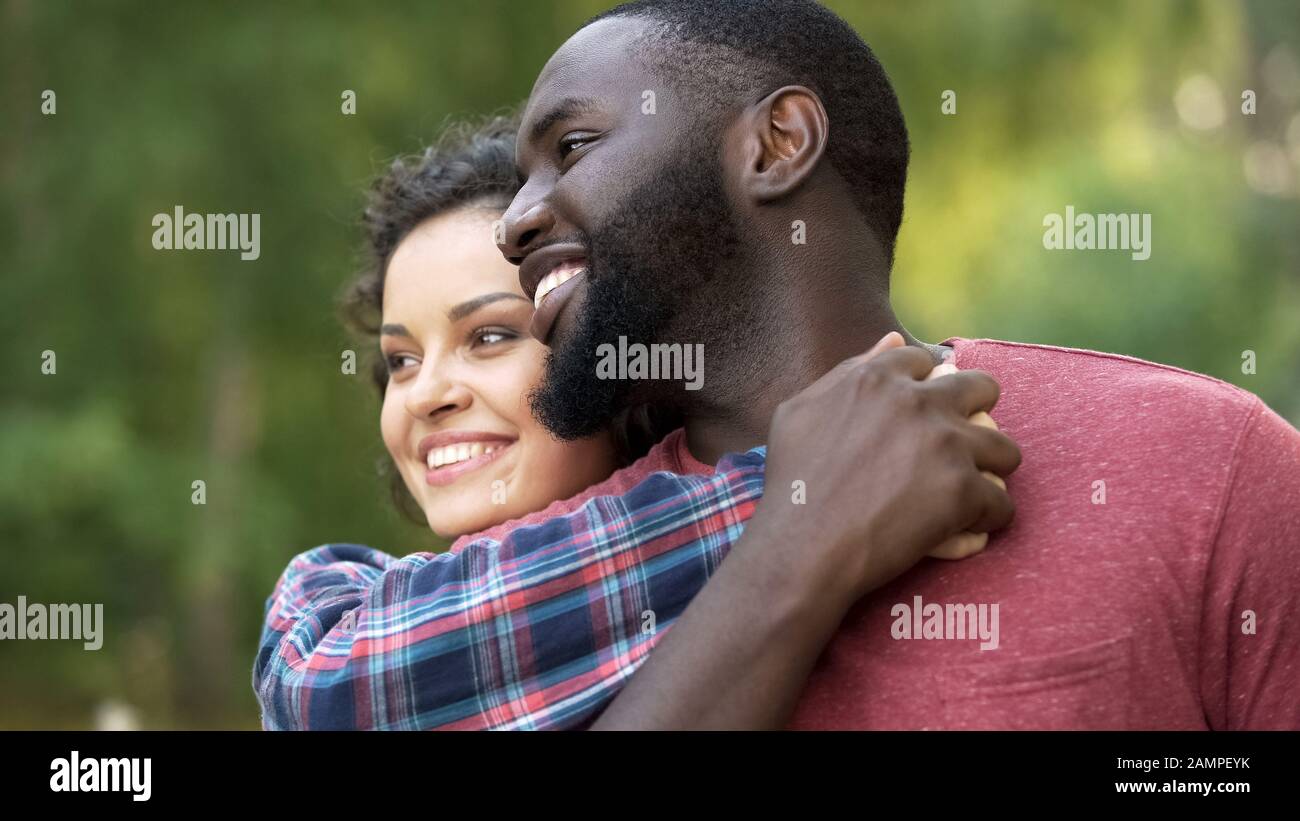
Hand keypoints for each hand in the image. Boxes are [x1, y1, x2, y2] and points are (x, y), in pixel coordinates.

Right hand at [757, 332, 1020, 606]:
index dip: (929, 388)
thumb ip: (849, 370)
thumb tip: (894, 337)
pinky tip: (968, 529)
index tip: (923, 416)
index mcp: (877, 378)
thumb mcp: (800, 411)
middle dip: (977, 414)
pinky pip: (1001, 503)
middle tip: (960, 448)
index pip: (927, 362)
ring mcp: (945, 445)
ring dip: (991, 470)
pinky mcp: (963, 491)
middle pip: (982, 389)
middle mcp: (918, 401)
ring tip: (972, 492)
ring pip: (1005, 448)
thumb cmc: (791, 483)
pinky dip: (988, 519)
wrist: (799, 548)